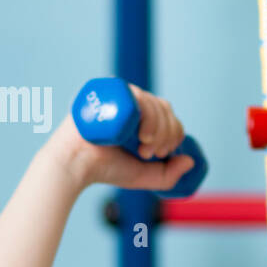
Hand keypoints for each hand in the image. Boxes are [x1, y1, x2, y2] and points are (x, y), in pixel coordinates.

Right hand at [45, 84, 196, 190]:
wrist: (76, 165)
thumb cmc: (106, 169)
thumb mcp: (144, 175)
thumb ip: (169, 173)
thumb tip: (190, 161)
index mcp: (140, 115)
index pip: (168, 115)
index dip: (174, 133)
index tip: (162, 154)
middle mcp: (131, 102)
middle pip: (164, 108)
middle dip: (166, 134)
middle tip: (150, 154)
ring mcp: (118, 95)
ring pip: (154, 103)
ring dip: (158, 130)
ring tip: (142, 149)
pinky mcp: (106, 92)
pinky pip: (137, 96)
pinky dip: (147, 116)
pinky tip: (141, 134)